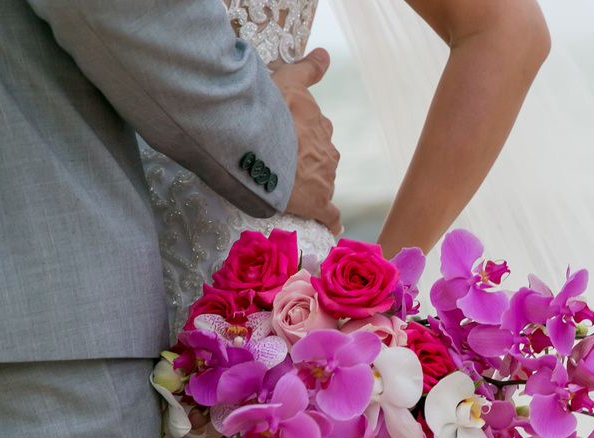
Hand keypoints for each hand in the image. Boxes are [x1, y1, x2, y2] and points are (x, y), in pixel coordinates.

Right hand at [271, 49, 341, 233]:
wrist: (260, 143)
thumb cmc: (269, 110)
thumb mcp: (288, 80)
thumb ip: (307, 69)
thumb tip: (325, 54)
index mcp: (318, 125)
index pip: (316, 130)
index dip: (301, 133)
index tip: (288, 136)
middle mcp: (326, 151)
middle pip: (320, 157)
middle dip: (306, 160)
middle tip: (282, 163)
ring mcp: (323, 178)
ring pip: (322, 182)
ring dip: (310, 185)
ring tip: (288, 189)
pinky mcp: (316, 202)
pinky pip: (329, 214)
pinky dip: (331, 221)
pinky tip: (333, 227)